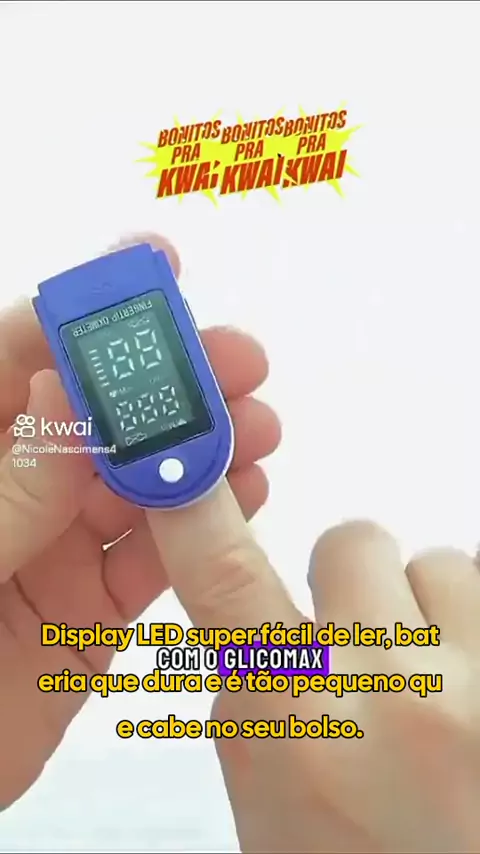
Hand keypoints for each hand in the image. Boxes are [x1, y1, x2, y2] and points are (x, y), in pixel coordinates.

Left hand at [0, 233, 280, 806]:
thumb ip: (11, 488)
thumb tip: (70, 394)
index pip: (23, 356)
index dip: (89, 307)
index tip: (156, 266)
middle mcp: (12, 491)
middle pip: (99, 416)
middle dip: (171, 381)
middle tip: (239, 361)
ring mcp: (51, 549)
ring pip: (137, 484)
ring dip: (201, 452)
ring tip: (259, 430)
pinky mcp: (86, 612)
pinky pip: (152, 559)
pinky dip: (201, 528)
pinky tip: (244, 496)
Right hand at [148, 491, 479, 853]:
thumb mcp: (275, 797)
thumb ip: (260, 691)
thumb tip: (264, 611)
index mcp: (293, 736)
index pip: (226, 585)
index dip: (198, 516)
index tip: (186, 475)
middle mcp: (389, 698)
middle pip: (352, 544)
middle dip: (354, 589)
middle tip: (367, 656)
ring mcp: (477, 684)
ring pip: (437, 564)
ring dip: (428, 611)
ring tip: (436, 687)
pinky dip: (476, 630)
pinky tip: (475, 694)